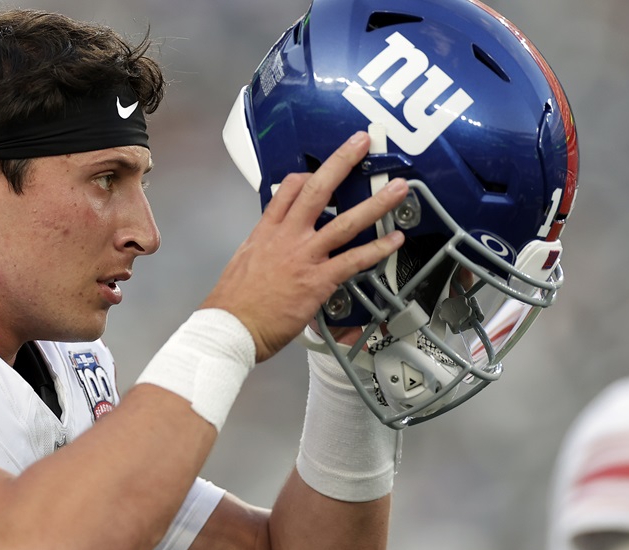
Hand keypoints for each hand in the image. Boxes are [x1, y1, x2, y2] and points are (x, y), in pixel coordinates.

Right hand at [202, 131, 405, 362]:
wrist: (231, 326)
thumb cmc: (234, 303)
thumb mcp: (244, 264)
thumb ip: (264, 251)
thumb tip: (273, 254)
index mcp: (266, 232)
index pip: (288, 190)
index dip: (308, 176)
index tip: (320, 170)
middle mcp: (287, 237)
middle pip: (318, 190)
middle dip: (342, 162)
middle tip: (361, 143)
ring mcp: (305, 257)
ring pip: (345, 222)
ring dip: (375, 204)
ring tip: (398, 189)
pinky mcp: (318, 280)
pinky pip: (353, 260)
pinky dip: (377, 249)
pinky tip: (394, 240)